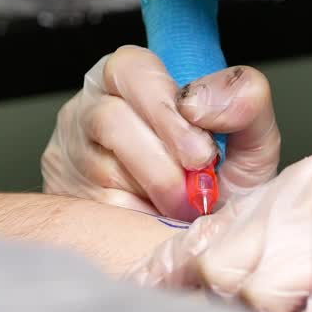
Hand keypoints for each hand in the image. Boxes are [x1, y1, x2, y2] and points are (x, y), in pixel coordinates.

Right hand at [42, 46, 280, 220]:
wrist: (197, 242)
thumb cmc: (220, 185)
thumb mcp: (249, 142)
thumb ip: (247, 105)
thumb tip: (201, 102)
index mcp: (132, 80)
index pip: (131, 69)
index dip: (164, 105)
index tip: (201, 149)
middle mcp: (90, 109)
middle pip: (109, 118)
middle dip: (162, 156)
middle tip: (196, 184)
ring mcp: (69, 153)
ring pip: (102, 166)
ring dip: (153, 191)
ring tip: (184, 204)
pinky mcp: (62, 197)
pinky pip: (95, 207)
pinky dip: (136, 217)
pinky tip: (156, 217)